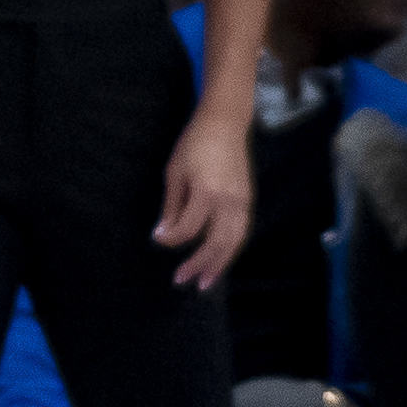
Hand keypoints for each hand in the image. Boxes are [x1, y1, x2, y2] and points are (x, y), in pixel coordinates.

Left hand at [155, 118, 250, 288]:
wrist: (225, 125)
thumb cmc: (194, 145)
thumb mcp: (174, 173)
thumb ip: (172, 207)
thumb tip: (162, 234)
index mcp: (206, 193)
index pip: (189, 229)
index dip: (172, 239)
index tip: (158, 240)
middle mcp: (229, 202)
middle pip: (216, 243)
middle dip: (200, 265)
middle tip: (183, 281)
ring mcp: (242, 202)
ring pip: (234, 242)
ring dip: (220, 264)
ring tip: (206, 281)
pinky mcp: (248, 201)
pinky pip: (241, 231)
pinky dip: (231, 248)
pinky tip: (220, 258)